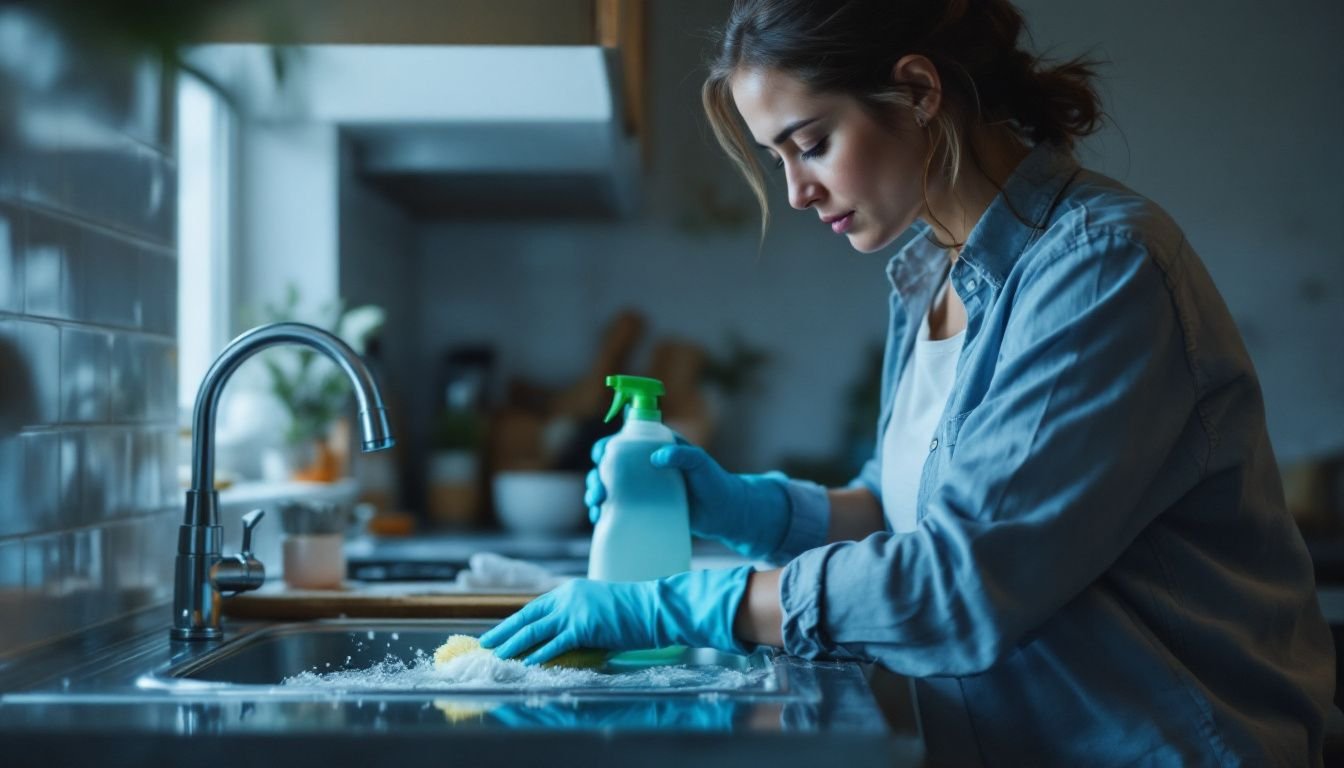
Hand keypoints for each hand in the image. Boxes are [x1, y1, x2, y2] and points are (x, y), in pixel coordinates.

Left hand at [478, 566, 753, 665]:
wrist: (655, 607)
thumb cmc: (632, 612)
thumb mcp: (598, 609)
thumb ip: (577, 620)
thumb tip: (560, 640)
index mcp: (570, 592)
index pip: (533, 608)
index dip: (513, 622)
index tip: (496, 632)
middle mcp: (567, 598)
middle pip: (527, 618)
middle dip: (503, 632)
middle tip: (484, 644)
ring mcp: (575, 611)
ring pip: (536, 630)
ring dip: (514, 645)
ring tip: (497, 656)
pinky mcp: (585, 626)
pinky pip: (557, 644)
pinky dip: (540, 654)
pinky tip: (527, 662)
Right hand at [584, 438, 790, 560]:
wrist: (726, 515)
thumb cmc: (716, 483)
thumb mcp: (701, 464)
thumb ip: (684, 455)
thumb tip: (657, 457)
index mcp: (654, 449)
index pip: (623, 443)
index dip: (607, 447)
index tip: (601, 456)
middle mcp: (644, 469)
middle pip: (609, 468)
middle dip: (596, 476)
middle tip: (599, 491)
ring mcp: (643, 491)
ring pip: (610, 489)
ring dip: (596, 494)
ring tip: (597, 506)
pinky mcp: (645, 511)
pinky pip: (619, 510)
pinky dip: (605, 513)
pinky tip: (600, 519)